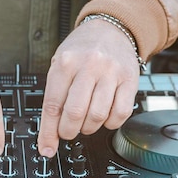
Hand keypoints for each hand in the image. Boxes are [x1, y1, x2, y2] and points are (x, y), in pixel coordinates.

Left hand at [37, 19, 139, 156]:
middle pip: (75, 113)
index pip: (52, 105)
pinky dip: (110, 123)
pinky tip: (104, 117)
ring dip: (88, 128)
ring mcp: (111, 73)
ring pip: (97, 116)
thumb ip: (54, 96)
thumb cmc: (82, 50)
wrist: (111, 29)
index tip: (47, 147)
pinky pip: (120, 113)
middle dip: (68, 131)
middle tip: (67, 132)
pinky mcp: (130, 80)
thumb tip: (49, 134)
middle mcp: (89, 66)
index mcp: (66, 63)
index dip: (48, 132)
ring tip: (85, 123)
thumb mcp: (60, 64)